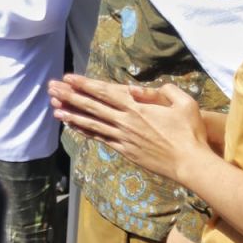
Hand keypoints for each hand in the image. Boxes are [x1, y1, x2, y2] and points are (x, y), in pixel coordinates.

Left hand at [48, 74, 211, 182]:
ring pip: (91, 124)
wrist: (190, 163)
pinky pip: (100, 139)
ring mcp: (123, 137)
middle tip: (52, 88)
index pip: (104, 93)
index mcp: (136, 107)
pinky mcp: (124, 150)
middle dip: (70, 96)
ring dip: (71, 115)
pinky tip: (73, 127)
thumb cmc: (189, 132)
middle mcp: (125, 121)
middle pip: (91, 106)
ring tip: (54, 108)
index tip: (68, 78)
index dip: (84, 84)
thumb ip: (163, 91)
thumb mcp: (184, 103)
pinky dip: (85, 131)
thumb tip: (139, 89)